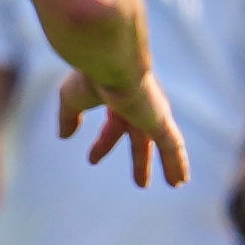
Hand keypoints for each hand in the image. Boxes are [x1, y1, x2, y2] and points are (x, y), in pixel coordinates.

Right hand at [56, 69, 188, 188]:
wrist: (108, 60)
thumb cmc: (89, 74)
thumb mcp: (72, 99)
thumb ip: (68, 117)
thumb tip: (64, 136)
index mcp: (118, 99)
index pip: (113, 127)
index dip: (103, 145)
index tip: (92, 161)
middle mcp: (139, 106)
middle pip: (141, 139)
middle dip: (141, 159)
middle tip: (141, 182)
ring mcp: (153, 113)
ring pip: (165, 144)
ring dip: (171, 165)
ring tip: (177, 185)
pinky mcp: (160, 120)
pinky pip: (173, 147)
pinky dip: (177, 164)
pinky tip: (180, 181)